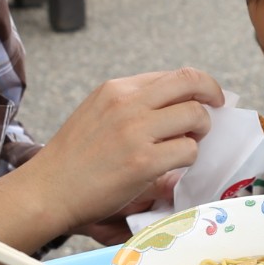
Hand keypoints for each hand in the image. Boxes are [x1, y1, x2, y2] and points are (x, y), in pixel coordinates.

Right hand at [17, 69, 222, 232]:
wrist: (47, 190)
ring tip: (188, 145)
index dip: (197, 86)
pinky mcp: (144, 162)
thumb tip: (178, 105)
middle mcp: (127, 103)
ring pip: (196, 116)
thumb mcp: (97, 113)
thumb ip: (132, 105)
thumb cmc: (72, 159)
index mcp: (116, 88)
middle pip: (191, 82)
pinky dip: (189, 159)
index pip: (173, 75)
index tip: (205, 98)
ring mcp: (136, 131)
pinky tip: (173, 167)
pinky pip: (188, 150)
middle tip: (216, 110)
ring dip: (201, 132)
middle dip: (212, 94)